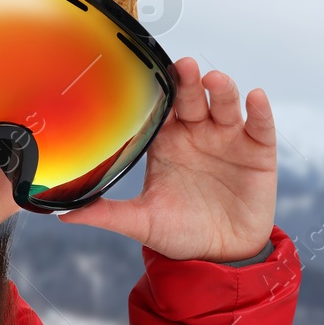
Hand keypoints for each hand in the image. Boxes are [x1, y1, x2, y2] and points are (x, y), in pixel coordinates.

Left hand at [58, 57, 276, 262]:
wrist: (220, 257)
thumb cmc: (179, 233)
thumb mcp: (141, 223)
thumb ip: (107, 214)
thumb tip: (64, 214)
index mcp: (167, 141)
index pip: (161, 107)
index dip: (158, 90)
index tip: (148, 73)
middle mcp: (197, 132)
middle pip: (193, 98)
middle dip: (189, 81)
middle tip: (182, 67)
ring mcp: (229, 139)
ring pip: (225, 105)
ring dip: (221, 90)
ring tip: (214, 81)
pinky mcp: (258, 152)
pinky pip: (260, 126)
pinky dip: (259, 111)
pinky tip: (256, 98)